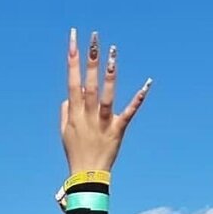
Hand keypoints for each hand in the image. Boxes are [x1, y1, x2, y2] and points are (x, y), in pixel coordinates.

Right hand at [62, 28, 149, 174]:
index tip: (74, 39)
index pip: (71, 81)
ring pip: (106, 95)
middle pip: (88, 84)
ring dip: (110, 74)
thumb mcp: (64, 132)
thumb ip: (65, 111)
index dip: (72, 59)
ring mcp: (102, 122)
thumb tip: (68, 95)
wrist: (87, 176)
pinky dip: (138, 98)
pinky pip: (129, 112)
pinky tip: (148, 83)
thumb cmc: (75, 152)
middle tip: (94, 38)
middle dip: (90, 60)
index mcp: (74, 113)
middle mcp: (87, 115)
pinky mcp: (117, 130)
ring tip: (113, 53)